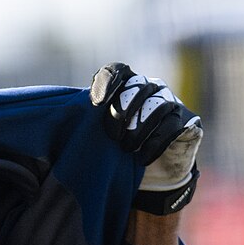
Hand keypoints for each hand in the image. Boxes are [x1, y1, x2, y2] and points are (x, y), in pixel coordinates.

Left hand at [90, 63, 202, 212]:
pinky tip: (142, 158)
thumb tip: (56, 114)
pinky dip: (155, 143)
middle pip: (137, 87)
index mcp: (127, 85)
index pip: (117, 71)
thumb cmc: (117, 149)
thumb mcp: (97, 134)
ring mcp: (171, 103)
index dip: (107, 83)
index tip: (95, 104)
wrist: (149, 173)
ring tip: (126, 149)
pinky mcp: (187, 122)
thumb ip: (84, 120)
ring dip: (139, 129)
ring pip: (157, 106)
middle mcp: (151, 88)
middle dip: (121, 112)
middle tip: (112, 137)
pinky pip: (173, 127)